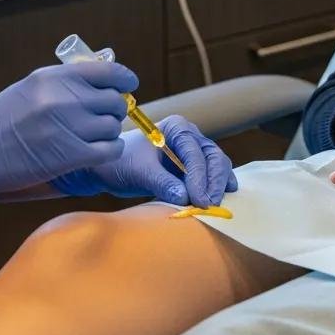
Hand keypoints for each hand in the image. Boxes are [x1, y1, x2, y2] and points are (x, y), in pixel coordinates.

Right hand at [0, 60, 137, 226]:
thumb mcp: (30, 88)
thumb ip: (66, 82)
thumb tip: (104, 78)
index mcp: (54, 77)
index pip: (107, 71)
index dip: (124, 79)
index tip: (129, 84)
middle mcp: (64, 98)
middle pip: (114, 101)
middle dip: (113, 109)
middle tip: (102, 117)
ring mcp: (68, 127)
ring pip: (113, 126)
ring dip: (108, 132)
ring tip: (92, 136)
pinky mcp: (70, 156)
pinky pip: (109, 149)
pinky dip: (109, 150)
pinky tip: (97, 151)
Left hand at [52, 115, 238, 207]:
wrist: (111, 168)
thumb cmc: (122, 163)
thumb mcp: (139, 173)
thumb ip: (162, 183)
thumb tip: (185, 198)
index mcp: (177, 127)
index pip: (195, 152)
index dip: (199, 177)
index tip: (199, 200)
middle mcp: (190, 135)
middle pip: (212, 156)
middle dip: (213, 181)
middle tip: (209, 205)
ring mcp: (193, 150)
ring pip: (216, 165)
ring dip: (217, 185)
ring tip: (213, 206)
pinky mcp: (194, 167)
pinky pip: (212, 174)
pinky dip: (218, 185)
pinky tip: (223, 197)